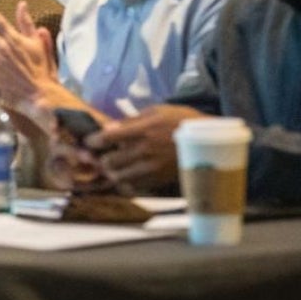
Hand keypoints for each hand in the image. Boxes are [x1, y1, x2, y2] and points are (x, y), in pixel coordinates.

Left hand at [84, 104, 206, 193]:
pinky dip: (126, 182)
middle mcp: (145, 151)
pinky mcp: (160, 180)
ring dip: (113, 172)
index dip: (92, 141)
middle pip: (109, 162)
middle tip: (104, 154)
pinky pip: (134, 187)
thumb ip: (131, 120)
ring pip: (118, 177)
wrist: (211, 142)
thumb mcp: (157, 111)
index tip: (89, 142)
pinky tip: (129, 175)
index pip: (106, 139)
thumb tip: (108, 128)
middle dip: (102, 158)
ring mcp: (152, 168)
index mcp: (142, 131)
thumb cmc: (183, 121)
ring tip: (116, 166)